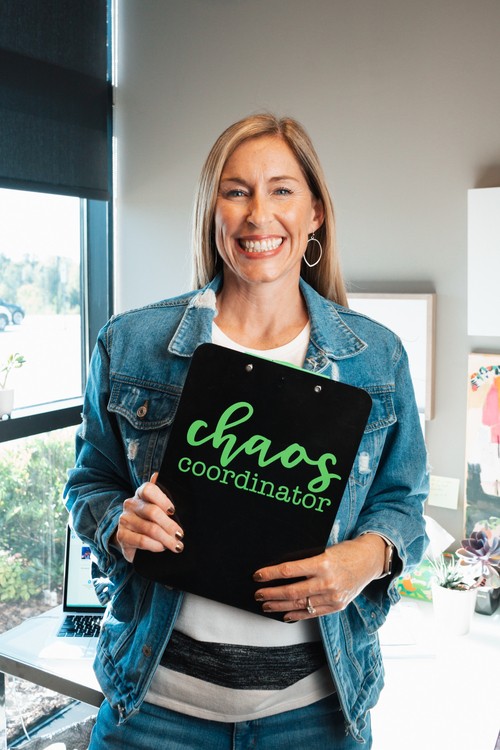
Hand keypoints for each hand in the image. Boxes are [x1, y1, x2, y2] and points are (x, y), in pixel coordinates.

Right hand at [111, 473, 183, 562]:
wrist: (131, 538)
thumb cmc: (150, 520)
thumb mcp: (158, 506)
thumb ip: (162, 493)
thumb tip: (159, 474)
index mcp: (140, 494)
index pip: (148, 489)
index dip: (162, 499)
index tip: (173, 510)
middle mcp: (130, 504)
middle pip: (152, 512)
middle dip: (170, 525)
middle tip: (180, 535)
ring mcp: (125, 520)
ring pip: (149, 528)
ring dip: (166, 539)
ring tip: (176, 545)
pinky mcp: (122, 536)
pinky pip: (141, 541)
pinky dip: (155, 545)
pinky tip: (161, 548)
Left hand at [253, 534, 385, 620]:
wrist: (370, 561)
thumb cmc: (346, 552)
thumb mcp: (324, 550)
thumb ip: (306, 561)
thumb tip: (281, 570)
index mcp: (323, 563)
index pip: (289, 570)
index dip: (270, 573)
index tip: (258, 575)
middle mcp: (327, 582)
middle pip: (292, 591)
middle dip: (271, 593)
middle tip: (258, 593)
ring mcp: (333, 596)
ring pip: (300, 604)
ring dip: (279, 606)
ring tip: (266, 605)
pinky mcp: (337, 606)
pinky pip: (312, 613)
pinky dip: (297, 615)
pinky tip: (285, 614)